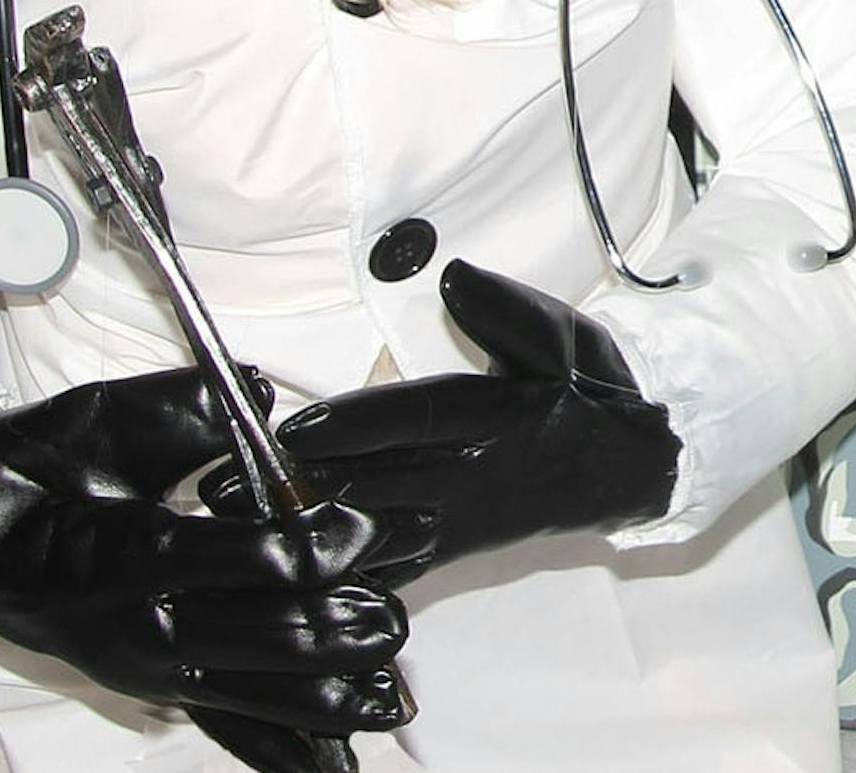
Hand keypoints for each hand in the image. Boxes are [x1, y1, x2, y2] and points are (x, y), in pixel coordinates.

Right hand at [0, 368, 409, 758]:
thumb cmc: (39, 464)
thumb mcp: (103, 419)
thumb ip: (186, 407)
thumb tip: (261, 396)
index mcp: (123, 555)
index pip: (233, 559)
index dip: (306, 548)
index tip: (367, 531)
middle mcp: (136, 629)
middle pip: (258, 636)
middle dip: (339, 622)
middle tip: (402, 606)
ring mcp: (146, 670)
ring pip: (252, 692)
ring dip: (327, 695)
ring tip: (391, 694)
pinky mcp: (152, 687)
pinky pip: (226, 723)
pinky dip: (281, 747)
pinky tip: (332, 764)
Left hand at [204, 261, 678, 584]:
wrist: (627, 464)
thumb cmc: (586, 388)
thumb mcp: (560, 334)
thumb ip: (504, 309)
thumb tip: (451, 276)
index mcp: (496, 416)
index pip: (414, 417)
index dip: (353, 423)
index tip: (295, 425)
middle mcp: (472, 474)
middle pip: (377, 481)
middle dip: (300, 485)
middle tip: (228, 484)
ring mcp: (460, 519)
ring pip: (375, 529)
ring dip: (306, 529)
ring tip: (240, 528)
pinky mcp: (455, 547)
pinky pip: (393, 565)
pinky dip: (343, 572)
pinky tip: (292, 579)